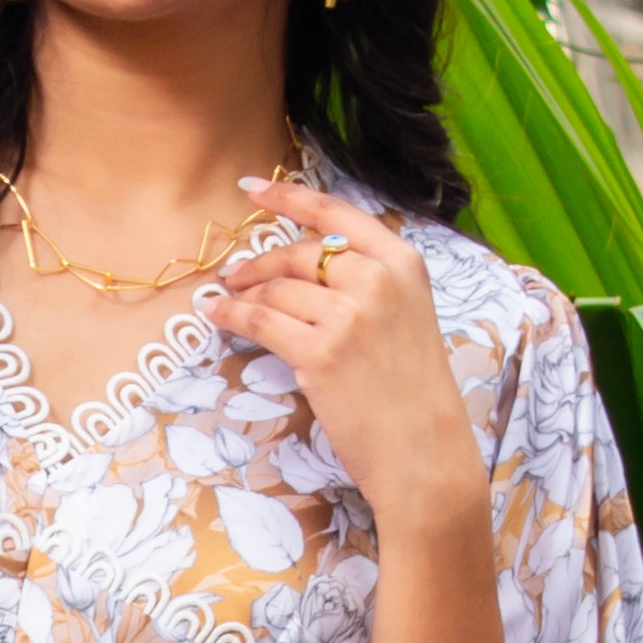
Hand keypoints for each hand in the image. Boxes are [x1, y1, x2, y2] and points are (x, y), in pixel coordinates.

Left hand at [209, 188, 483, 528]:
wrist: (424, 453)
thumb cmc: (414, 393)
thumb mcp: (408, 317)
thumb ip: (372, 282)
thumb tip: (313, 260)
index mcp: (403, 263)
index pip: (337, 213)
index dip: (289, 196)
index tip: (253, 189)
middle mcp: (377, 280)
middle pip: (298, 251)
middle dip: (259, 261)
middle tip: (234, 274)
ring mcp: (349, 315)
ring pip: (275, 287)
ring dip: (242, 292)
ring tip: (226, 300)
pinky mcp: (320, 353)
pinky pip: (260, 320)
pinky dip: (231, 315)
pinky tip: (217, 316)